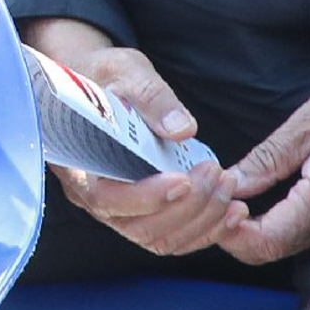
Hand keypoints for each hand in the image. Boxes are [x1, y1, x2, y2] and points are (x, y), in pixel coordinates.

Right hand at [22, 16, 245, 256]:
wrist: (95, 84)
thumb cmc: (101, 76)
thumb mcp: (123, 71)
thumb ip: (150, 96)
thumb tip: (181, 130)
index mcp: (78, 164)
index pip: (106, 199)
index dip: (147, 196)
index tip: (183, 179)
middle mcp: (94, 197)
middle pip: (139, 227)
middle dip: (187, 208)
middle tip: (217, 174)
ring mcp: (119, 209)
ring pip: (160, 238)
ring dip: (202, 221)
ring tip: (229, 190)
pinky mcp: (144, 212)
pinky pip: (173, 237)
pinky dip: (205, 230)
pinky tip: (232, 210)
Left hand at [218, 71, 309, 265]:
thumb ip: (268, 158)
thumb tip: (229, 183)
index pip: (263, 242)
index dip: (227, 230)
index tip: (212, 199)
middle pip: (269, 252)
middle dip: (231, 234)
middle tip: (212, 197)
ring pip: (285, 246)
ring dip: (250, 230)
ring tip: (228, 195)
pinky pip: (302, 233)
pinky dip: (272, 224)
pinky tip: (257, 198)